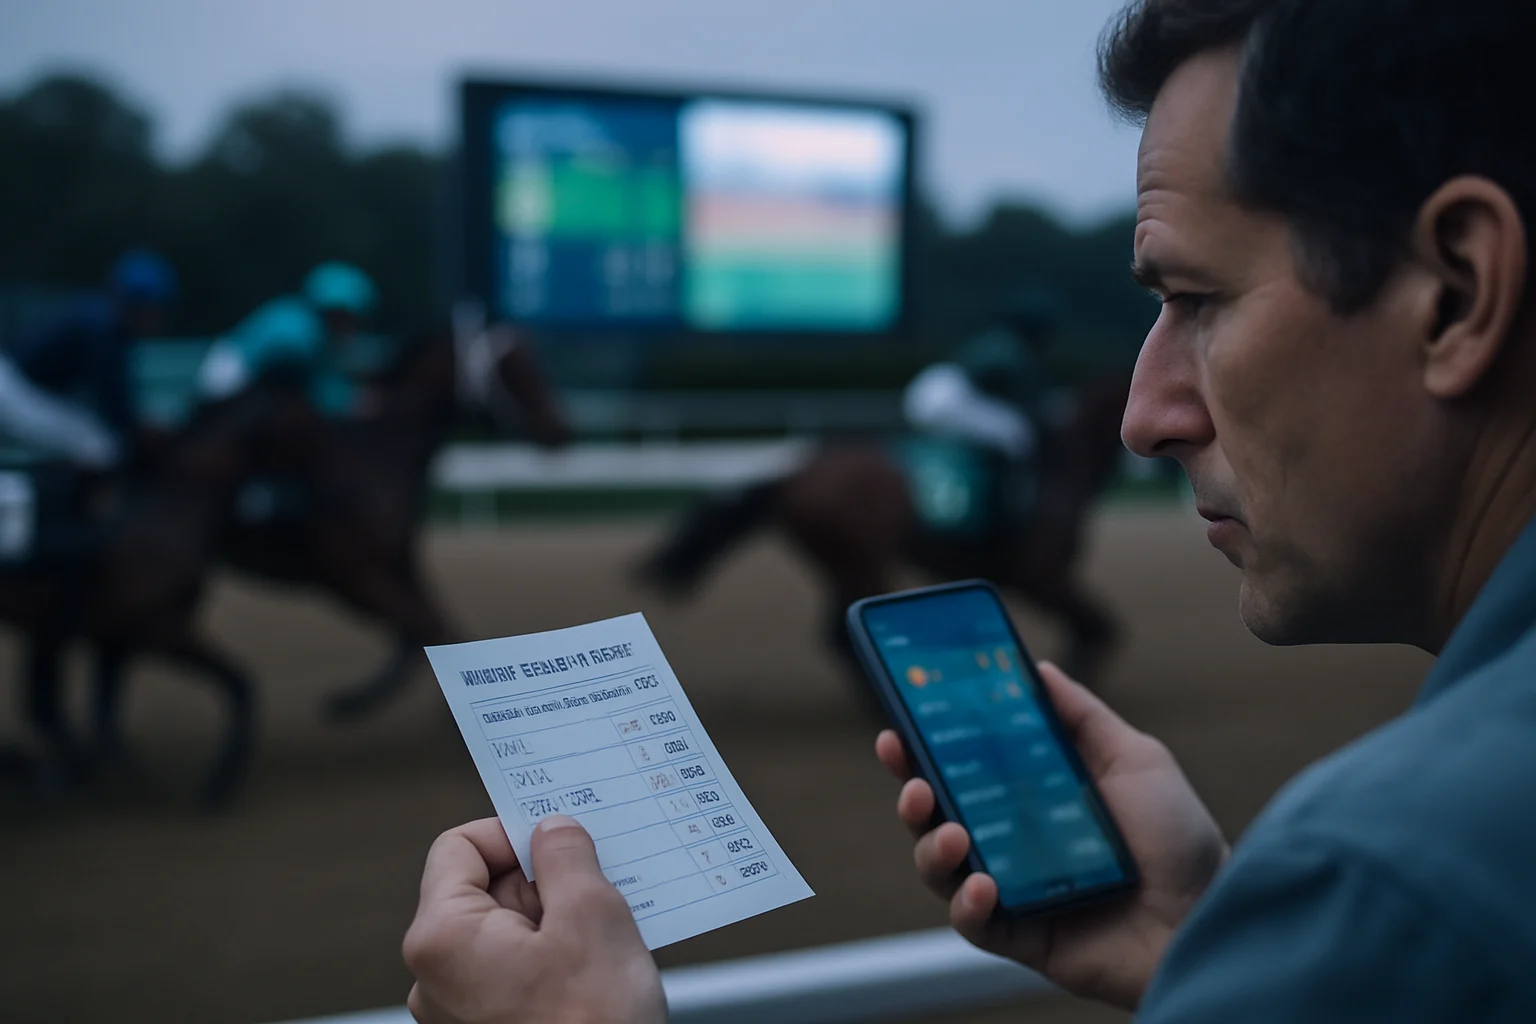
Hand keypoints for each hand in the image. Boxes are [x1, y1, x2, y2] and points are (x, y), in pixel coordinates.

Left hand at [403, 815, 665, 1023]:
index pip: (459, 846)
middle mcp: (436, 978)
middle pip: (484, 890)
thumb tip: (554, 828)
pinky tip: (598, 970)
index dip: (511, 831)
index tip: (559, 837)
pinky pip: (516, 972)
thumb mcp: (593, 917)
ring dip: (557, 921)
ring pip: (508, 934)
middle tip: (598, 887)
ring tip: (606, 937)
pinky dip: (554, 960)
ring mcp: (460, 1013)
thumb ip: (567, 857)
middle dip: (543, 880)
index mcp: (443, 938)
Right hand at [876, 662, 1227, 1010]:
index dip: (925, 748)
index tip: (900, 724)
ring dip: (930, 846)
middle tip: (912, 780)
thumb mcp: (1136, 759)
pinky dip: (966, 902)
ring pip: (941, 868)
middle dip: (911, 794)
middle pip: (937, 815)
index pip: (963, 767)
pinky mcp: (1020, 936)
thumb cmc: (1179, 840)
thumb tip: (1037, 670)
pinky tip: (982, 884)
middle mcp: (1012, 841)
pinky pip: (972, 923)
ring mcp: (1012, 890)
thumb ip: (1083, 716)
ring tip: (950, 832)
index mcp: (1030, 796)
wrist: (1211, 918)